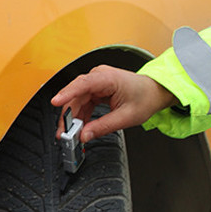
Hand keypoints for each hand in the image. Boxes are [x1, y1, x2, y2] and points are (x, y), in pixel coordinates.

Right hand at [50, 66, 176, 140]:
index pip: (83, 84)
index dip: (67, 93)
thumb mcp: (126, 117)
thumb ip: (104, 126)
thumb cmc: (145, 98)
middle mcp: (99, 76)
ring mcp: (96, 82)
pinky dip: (80, 115)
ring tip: (70, 134)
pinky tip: (79, 127)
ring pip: (77, 100)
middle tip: (64, 133)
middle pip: (76, 95)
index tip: (56, 102)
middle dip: (68, 115)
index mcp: (108, 78)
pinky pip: (82, 102)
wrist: (154, 92)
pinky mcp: (96, 90)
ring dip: (73, 118)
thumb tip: (85, 135)